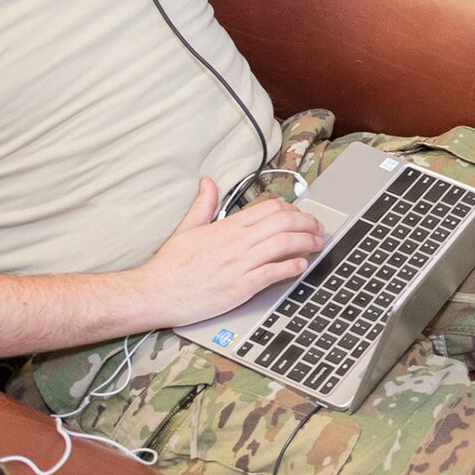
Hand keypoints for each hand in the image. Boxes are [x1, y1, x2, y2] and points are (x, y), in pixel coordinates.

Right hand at [128, 178, 324, 327]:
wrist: (155, 292)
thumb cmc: (170, 265)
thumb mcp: (187, 228)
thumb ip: (203, 204)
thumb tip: (208, 182)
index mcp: (228, 226)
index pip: (270, 209)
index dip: (293, 210)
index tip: (302, 216)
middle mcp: (238, 242)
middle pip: (284, 223)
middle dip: (308, 224)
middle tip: (319, 229)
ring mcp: (240, 264)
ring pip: (284, 244)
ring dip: (307, 243)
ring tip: (317, 245)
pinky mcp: (240, 287)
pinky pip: (274, 273)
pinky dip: (292, 267)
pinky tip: (301, 267)